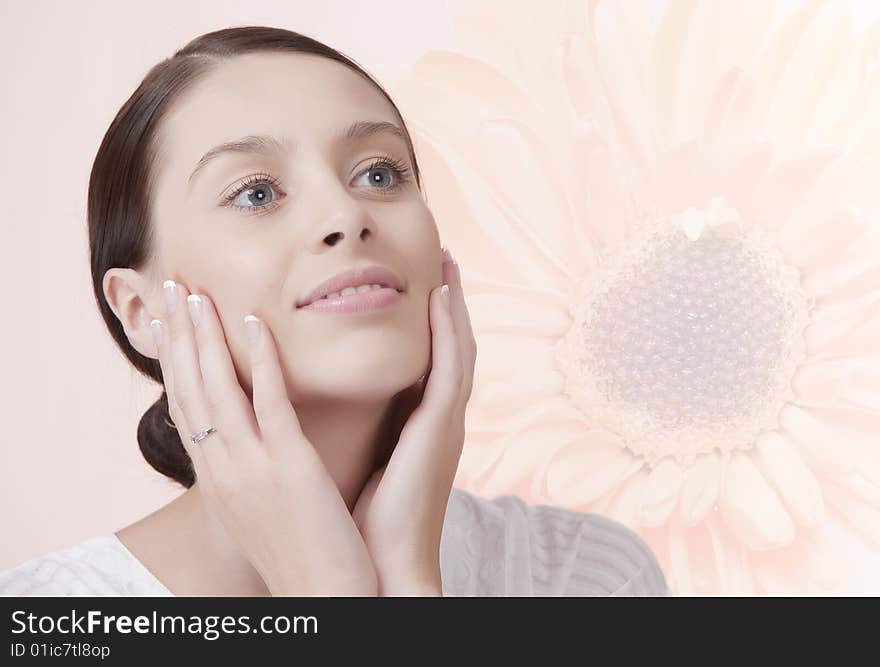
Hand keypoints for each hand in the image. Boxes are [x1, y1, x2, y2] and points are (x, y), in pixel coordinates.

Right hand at [151, 279, 377, 595]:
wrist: (326, 599)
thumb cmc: (301, 554)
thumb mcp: (261, 509)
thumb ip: (251, 471)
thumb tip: (251, 442)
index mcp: (217, 479)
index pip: (185, 408)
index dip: (173, 362)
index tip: (167, 323)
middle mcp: (223, 470)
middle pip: (189, 391)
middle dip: (177, 337)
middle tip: (168, 288)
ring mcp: (252, 467)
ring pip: (216, 389)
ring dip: (203, 335)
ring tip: (194, 292)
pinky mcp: (288, 467)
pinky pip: (268, 403)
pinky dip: (257, 359)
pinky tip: (251, 321)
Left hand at [351, 248, 476, 595]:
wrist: (384, 566)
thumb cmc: (367, 521)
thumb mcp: (369, 460)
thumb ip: (368, 429)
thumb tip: (340, 402)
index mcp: (420, 425)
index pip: (430, 360)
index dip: (432, 321)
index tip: (422, 284)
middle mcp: (440, 417)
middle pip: (450, 346)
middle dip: (449, 301)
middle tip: (442, 259)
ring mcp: (445, 421)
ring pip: (457, 347)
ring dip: (454, 303)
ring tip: (447, 262)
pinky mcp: (441, 428)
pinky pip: (449, 367)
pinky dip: (449, 330)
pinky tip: (442, 297)